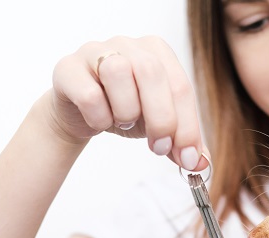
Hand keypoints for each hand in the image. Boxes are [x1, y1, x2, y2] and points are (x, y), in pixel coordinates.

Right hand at [45, 36, 207, 170]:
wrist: (80, 114)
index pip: (180, 85)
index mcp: (157, 52)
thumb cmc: (123, 111)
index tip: (187, 158)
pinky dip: (98, 117)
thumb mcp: (157, 126)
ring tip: (123, 122)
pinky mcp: (68, 68)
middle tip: (158, 148)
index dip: (187, 125)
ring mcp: (95, 51)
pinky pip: (88, 93)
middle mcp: (128, 44)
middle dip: (161, 118)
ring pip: (117, 73)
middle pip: (151, 72)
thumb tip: (199, 162)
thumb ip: (180, 141)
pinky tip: (100, 121)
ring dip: (126, 111)